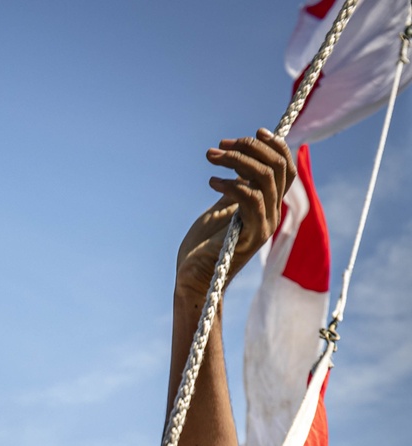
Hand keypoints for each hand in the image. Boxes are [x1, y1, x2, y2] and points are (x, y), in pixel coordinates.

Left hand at [176, 129, 295, 299]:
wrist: (193, 279)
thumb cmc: (204, 245)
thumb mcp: (222, 206)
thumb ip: (237, 185)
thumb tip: (242, 160)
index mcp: (268, 204)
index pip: (285, 167)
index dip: (275, 145)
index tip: (253, 132)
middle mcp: (272, 213)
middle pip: (276, 167)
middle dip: (249, 148)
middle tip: (219, 146)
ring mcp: (264, 226)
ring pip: (264, 178)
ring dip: (236, 161)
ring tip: (211, 158)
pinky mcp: (252, 236)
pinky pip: (250, 199)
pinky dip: (231, 184)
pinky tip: (211, 182)